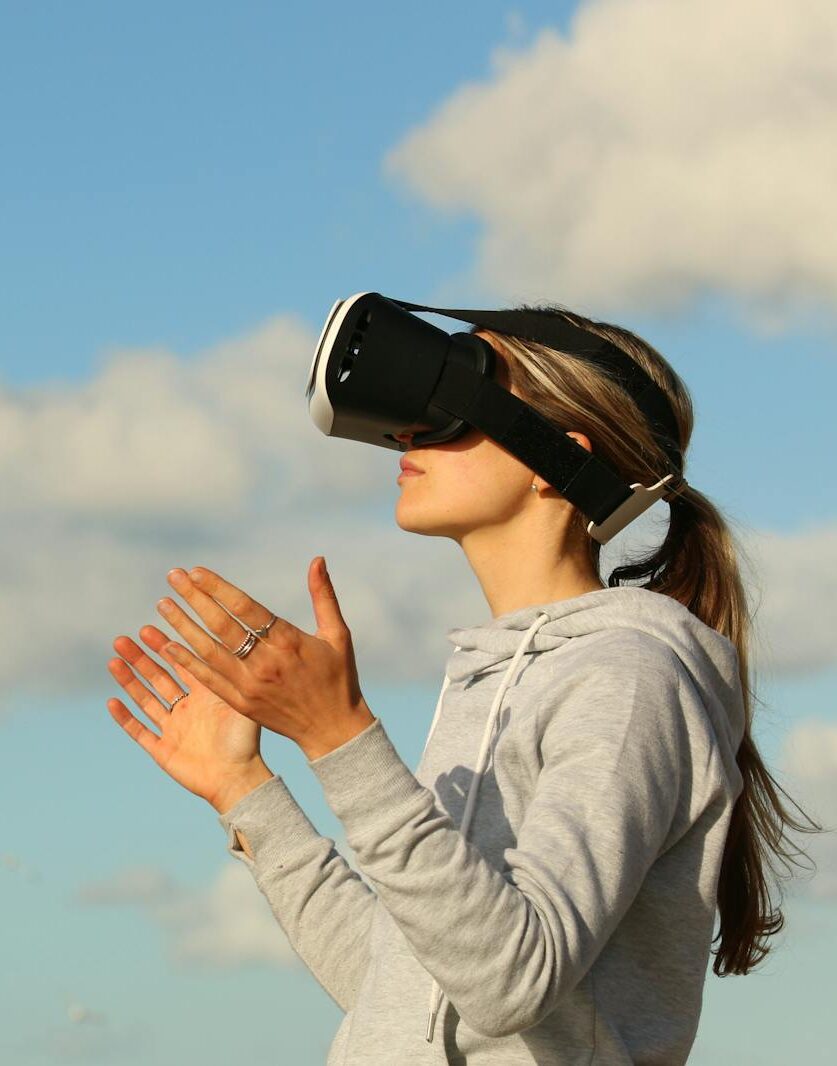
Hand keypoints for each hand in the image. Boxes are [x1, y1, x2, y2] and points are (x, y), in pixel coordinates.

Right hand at [107, 624, 268, 810]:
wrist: (239, 779)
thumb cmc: (246, 741)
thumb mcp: (240, 702)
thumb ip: (231, 675)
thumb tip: (230, 640)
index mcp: (205, 695)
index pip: (181, 664)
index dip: (165, 646)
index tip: (149, 626)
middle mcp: (187, 709)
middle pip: (158, 678)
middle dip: (141, 658)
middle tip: (124, 639)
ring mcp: (173, 729)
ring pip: (145, 700)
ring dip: (129, 681)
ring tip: (114, 660)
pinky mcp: (162, 750)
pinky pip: (139, 731)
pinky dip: (125, 718)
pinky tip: (112, 701)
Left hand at [151, 557, 375, 760]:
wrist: (333, 730)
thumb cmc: (338, 677)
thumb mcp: (337, 634)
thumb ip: (323, 595)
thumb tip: (317, 559)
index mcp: (288, 643)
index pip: (246, 608)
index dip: (218, 588)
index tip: (196, 572)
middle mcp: (265, 663)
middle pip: (222, 625)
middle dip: (194, 599)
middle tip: (173, 577)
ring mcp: (250, 686)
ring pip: (208, 651)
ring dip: (183, 627)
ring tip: (162, 605)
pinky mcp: (241, 704)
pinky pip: (208, 680)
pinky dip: (187, 662)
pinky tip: (168, 646)